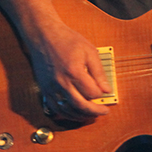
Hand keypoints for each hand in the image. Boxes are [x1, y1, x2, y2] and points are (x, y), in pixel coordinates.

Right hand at [0, 0, 110, 121]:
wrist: (44, 35)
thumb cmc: (66, 40)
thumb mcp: (89, 51)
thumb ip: (99, 72)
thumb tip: (106, 89)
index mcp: (74, 71)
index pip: (92, 92)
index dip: (101, 94)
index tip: (105, 92)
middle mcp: (61, 82)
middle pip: (80, 105)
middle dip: (94, 111)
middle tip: (103, 111)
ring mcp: (51, 87)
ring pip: (67, 110)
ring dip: (81, 116)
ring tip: (91, 115)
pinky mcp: (45, 89)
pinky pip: (55, 108)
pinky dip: (66, 114)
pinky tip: (74, 113)